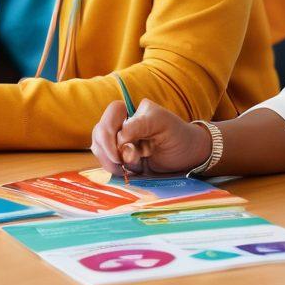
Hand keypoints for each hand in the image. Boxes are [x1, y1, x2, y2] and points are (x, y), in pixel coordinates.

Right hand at [91, 99, 210, 176]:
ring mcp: (119, 142)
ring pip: (98, 147)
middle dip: (107, 150)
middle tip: (121, 164)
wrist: (186, 156)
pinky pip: (105, 160)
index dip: (110, 130)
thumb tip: (119, 137)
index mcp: (134, 113)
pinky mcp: (120, 157)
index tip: (119, 149)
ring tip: (128, 169)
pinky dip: (112, 168)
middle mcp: (123, 125)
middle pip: (100, 131)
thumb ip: (140, 125)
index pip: (113, 112)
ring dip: (109, 161)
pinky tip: (126, 172)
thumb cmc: (178, 135)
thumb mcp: (163, 123)